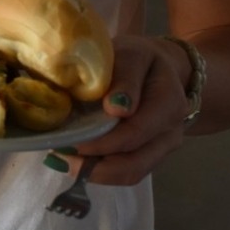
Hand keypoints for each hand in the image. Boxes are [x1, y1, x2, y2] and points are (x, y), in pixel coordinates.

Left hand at [60, 36, 188, 185]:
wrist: (157, 68)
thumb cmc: (139, 59)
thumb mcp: (131, 55)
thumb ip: (126, 78)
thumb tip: (116, 109)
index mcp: (169, 103)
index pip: (135, 133)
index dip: (102, 142)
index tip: (70, 141)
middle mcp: (171, 132)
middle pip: (134, 163)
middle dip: (94, 166)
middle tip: (59, 157)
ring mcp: (162, 148)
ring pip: (130, 173)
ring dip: (94, 172)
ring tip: (63, 161)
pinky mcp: (150, 156)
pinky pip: (126, 172)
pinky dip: (100, 170)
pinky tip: (76, 161)